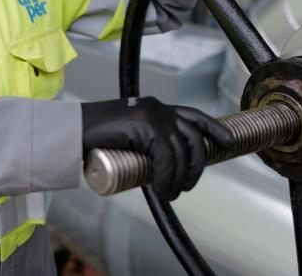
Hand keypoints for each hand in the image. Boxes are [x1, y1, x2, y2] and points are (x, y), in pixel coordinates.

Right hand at [81, 97, 233, 200]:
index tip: (228, 143)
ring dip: (180, 178)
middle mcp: (158, 107)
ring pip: (181, 152)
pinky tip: (162, 189)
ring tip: (170, 193)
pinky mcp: (145, 126)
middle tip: (186, 186)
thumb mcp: (129, 136)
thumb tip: (163, 168)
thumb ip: (146, 142)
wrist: (72, 132)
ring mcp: (152, 115)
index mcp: (156, 107)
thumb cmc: (95, 138)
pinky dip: (167, 178)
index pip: (194, 116)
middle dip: (196, 166)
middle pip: (192, 137)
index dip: (214, 129)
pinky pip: (167, 158)